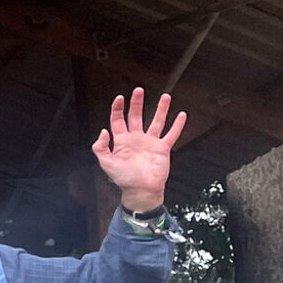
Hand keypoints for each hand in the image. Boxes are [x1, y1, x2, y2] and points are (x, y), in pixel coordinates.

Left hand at [92, 88, 184, 212]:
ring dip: (160, 109)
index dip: (118, 109)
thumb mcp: (107, 163)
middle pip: (136, 116)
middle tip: (139, 91)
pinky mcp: (163, 149)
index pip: (118, 120)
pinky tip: (181, 115)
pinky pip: (171, 134)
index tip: (119, 98)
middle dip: (137, 103)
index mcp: (122, 141)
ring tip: (165, 97)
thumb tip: (103, 131)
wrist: (141, 191)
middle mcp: (136, 139)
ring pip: (156, 121)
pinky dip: (177, 125)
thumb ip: (101, 147)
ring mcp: (150, 143)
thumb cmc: (124, 179)